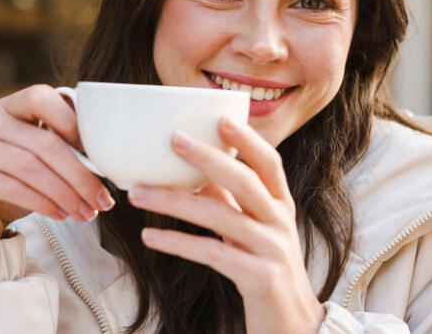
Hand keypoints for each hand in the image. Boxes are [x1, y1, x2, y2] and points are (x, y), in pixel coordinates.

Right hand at [0, 84, 114, 243]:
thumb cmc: (16, 186)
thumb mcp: (42, 161)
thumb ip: (63, 146)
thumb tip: (109, 154)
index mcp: (8, 107)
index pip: (41, 97)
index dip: (73, 123)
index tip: (98, 155)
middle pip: (42, 141)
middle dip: (79, 174)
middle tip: (102, 200)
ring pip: (28, 166)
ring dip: (64, 193)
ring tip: (85, 212)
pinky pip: (8, 186)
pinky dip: (41, 202)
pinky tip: (60, 214)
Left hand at [127, 117, 324, 333]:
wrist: (292, 325)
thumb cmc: (266, 272)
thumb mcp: (253, 232)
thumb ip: (231, 202)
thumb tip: (195, 173)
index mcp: (281, 207)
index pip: (269, 164)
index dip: (248, 140)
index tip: (220, 118)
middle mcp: (280, 223)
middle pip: (245, 182)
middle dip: (209, 158)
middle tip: (173, 139)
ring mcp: (272, 250)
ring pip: (221, 217)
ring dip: (175, 202)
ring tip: (138, 193)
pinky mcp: (258, 278)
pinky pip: (212, 254)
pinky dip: (178, 243)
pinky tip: (150, 236)